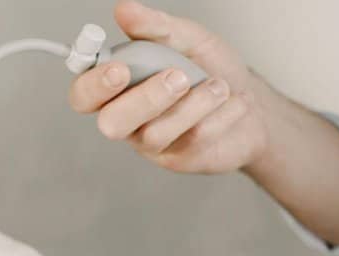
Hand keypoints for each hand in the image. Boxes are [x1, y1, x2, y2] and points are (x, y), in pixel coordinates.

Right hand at [69, 1, 271, 173]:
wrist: (253, 106)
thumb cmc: (211, 71)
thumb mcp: (186, 39)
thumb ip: (155, 27)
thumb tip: (124, 10)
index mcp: (118, 86)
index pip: (84, 94)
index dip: (93, 85)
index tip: (119, 67)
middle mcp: (127, 117)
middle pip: (111, 123)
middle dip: (144, 100)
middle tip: (177, 77)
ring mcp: (151, 142)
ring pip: (154, 133)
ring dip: (193, 104)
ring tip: (219, 86)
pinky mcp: (179, 158)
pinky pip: (190, 140)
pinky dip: (218, 115)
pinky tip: (233, 102)